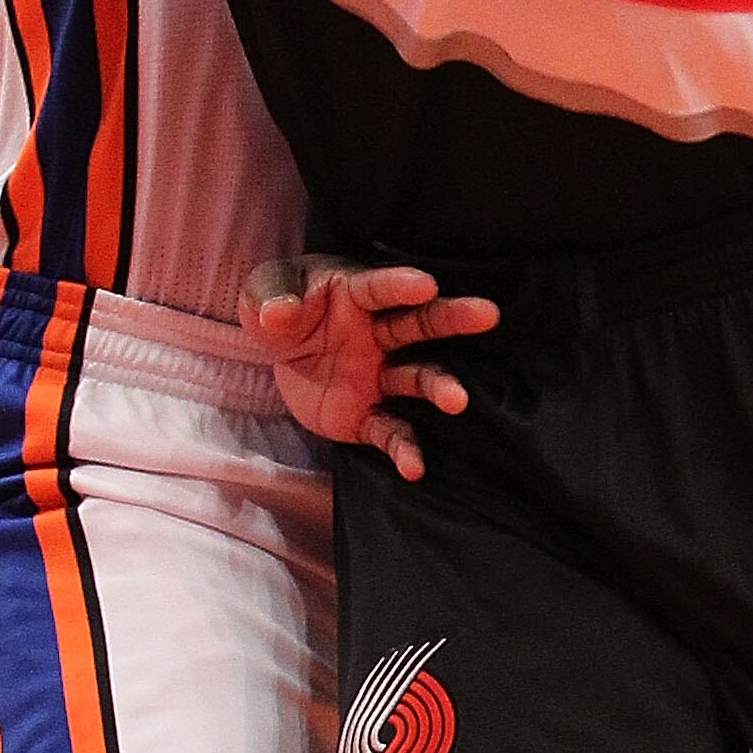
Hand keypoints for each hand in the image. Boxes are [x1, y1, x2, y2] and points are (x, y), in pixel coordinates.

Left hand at [244, 256, 501, 473]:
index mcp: (355, 295)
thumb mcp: (264, 292)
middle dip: (453, 319)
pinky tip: (414, 468)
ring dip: (438, 387)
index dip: (400, 285)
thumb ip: (272, 299)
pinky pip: (390, 431)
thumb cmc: (280, 307)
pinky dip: (404, 449)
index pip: (378, 288)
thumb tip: (279, 315)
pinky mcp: (368, 414)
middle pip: (420, 324)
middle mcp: (377, 333)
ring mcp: (378, 375)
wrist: (281, 354)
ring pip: (417, 377)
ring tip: (458, 401)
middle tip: (488, 314)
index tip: (426, 284)